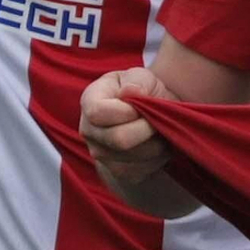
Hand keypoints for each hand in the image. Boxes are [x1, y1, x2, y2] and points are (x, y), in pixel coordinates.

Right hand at [79, 67, 173, 185]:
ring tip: (160, 132)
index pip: (99, 112)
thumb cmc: (141, 91)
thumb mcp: (142, 76)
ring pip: (133, 158)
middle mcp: (88, 130)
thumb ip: (137, 81)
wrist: (146, 117)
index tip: (145, 104)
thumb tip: (130, 91)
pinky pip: (139, 172)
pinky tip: (158, 145)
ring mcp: (99, 154)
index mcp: (89, 101)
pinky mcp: (115, 172)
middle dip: (147, 130)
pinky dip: (156, 160)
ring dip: (156, 146)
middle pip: (118, 139)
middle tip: (158, 121)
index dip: (127, 111)